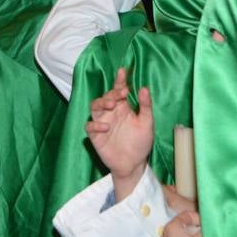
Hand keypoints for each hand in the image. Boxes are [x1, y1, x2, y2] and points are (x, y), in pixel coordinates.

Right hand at [86, 67, 153, 200]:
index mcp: (123, 107)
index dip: (120, 80)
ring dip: (101, 103)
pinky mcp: (96, 136)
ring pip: (94, 107)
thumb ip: (145, 106)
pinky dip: (95, 124)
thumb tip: (144, 88)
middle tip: (121, 94)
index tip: (123, 71)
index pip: (119, 90)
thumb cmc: (140, 143)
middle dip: (112, 93)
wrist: (133, 164)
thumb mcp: (147, 123)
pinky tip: (105, 126)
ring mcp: (102, 123)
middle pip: (106, 96)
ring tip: (111, 105)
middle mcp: (111, 113)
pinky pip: (89, 126)